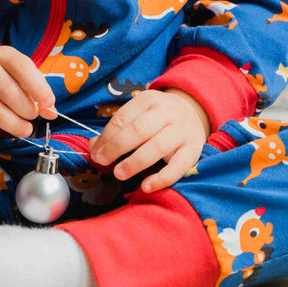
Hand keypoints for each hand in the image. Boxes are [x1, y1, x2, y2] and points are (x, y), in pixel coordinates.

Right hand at [0, 44, 57, 150]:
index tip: (49, 105)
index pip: (22, 68)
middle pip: (8, 91)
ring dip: (12, 124)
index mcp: (4, 55)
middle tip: (33, 116)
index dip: (38, 88)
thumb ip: (38, 89)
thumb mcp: (23, 73)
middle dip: (26, 109)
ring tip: (26, 129)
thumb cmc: (5, 74)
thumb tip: (51, 112)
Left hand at [89, 89, 209, 193]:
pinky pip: (177, 167)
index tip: (95, 152)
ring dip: (134, 162)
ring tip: (119, 173)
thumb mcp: (138, 114)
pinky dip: (161, 179)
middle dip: (116, 147)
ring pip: (156, 147)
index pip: (122, 119)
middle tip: (101, 161)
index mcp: (148, 100)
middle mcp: (167, 112)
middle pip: (138, 131)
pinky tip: (146, 186)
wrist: (193, 113)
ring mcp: (181, 131)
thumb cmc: (157, 117)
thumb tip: (94, 147)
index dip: (106, 137)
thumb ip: (117, 129)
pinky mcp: (193, 150)